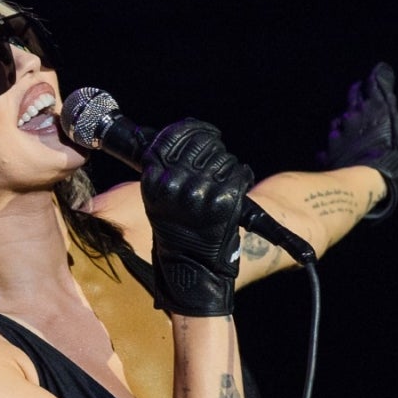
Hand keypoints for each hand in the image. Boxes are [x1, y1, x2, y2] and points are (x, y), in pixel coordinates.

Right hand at [140, 118, 253, 315]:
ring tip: (224, 181)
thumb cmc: (176, 231)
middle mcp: (174, 184)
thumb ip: (167, 168)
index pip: (172, 136)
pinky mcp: (224, 201)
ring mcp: (199, 192)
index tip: (207, 132)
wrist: (191, 268)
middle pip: (201, 143)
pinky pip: (239, 172)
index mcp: (154, 180)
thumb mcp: (160, 199)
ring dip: (228, 165)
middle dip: (213, 148)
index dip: (193, 129)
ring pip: (223, 157)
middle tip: (217, 161)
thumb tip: (186, 133)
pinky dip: (243, 176)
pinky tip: (238, 185)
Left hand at [317, 62, 397, 218]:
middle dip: (360, 89)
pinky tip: (339, 144)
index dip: (381, 74)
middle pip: (355, 93)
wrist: (365, 182)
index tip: (383, 71)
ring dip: (347, 115)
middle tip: (363, 87)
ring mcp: (339, 131)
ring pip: (341, 115)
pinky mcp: (329, 148)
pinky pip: (330, 140)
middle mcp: (356, 113)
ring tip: (352, 117)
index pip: (378, 79)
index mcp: (380, 105)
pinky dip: (336, 140)